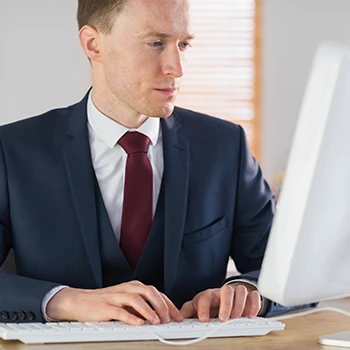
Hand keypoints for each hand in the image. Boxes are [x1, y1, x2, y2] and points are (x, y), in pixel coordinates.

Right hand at [46, 280, 182, 324]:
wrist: (80, 301)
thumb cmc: (105, 302)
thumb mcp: (126, 301)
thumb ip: (141, 306)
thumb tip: (161, 317)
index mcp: (134, 287)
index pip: (156, 293)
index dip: (168, 304)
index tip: (177, 316)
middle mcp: (127, 289)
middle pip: (149, 292)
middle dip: (162, 305)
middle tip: (169, 319)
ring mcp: (116, 296)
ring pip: (137, 299)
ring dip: (149, 310)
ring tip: (157, 322)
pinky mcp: (106, 306)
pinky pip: (121, 311)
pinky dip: (131, 317)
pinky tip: (139, 324)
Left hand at [180, 283, 260, 321]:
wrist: (226, 296)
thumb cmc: (211, 303)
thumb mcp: (196, 306)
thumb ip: (188, 312)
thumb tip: (177, 318)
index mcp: (208, 295)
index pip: (205, 297)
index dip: (204, 308)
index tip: (204, 320)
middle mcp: (222, 292)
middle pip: (226, 291)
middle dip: (226, 305)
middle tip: (224, 319)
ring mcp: (236, 292)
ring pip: (240, 291)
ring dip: (240, 305)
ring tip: (238, 318)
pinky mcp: (249, 296)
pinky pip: (254, 296)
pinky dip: (254, 305)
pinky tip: (251, 315)